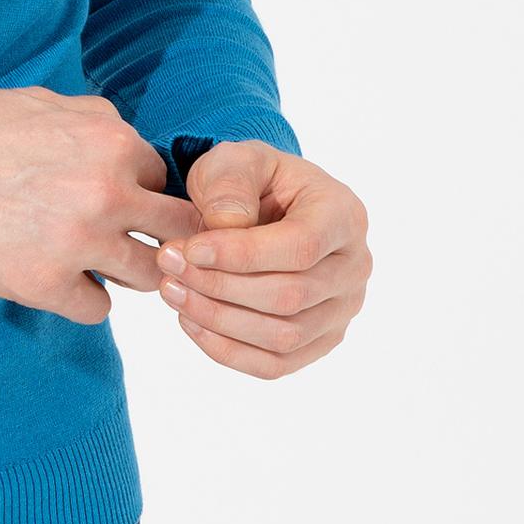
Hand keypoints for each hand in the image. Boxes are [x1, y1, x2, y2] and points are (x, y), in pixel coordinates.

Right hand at [0, 84, 203, 323]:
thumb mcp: (44, 102)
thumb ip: (96, 125)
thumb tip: (129, 150)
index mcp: (110, 142)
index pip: (162, 179)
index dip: (140, 190)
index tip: (116, 201)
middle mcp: (107, 194)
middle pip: (178, 233)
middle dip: (155, 236)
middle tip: (121, 239)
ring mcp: (78, 243)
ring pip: (148, 277)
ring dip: (122, 271)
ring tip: (85, 261)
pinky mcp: (41, 285)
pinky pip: (96, 310)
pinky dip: (80, 299)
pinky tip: (52, 280)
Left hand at [154, 143, 369, 375]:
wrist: (264, 205)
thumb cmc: (253, 181)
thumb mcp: (238, 159)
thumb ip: (230, 182)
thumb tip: (226, 225)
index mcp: (343, 215)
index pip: (300, 247)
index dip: (241, 254)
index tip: (189, 249)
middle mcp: (354, 267)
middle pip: (290, 296)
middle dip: (220, 286)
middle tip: (169, 266)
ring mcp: (341, 310)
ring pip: (283, 336)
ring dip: (218, 319)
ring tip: (172, 291)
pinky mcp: (319, 341)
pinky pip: (277, 364)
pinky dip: (228, 350)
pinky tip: (189, 321)